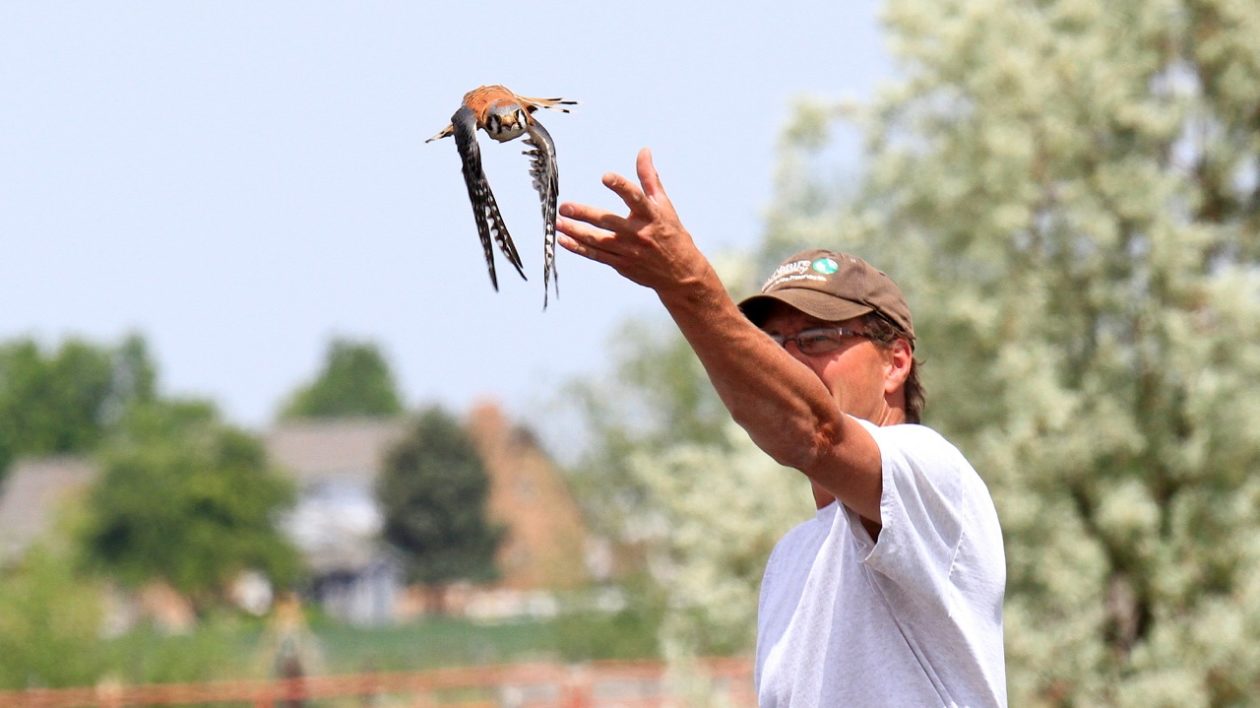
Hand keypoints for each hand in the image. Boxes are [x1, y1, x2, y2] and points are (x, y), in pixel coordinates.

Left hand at [556, 147, 706, 292]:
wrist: (680, 273)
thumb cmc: (671, 234)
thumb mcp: (664, 205)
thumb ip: (650, 178)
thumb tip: (644, 151)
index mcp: (651, 215)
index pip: (635, 197)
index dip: (620, 186)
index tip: (605, 177)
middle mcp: (638, 233)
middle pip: (607, 221)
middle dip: (584, 213)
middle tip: (564, 207)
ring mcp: (628, 251)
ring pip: (597, 240)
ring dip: (575, 231)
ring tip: (558, 222)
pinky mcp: (621, 264)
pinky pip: (596, 256)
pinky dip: (579, 248)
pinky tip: (564, 239)